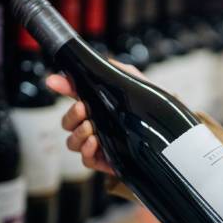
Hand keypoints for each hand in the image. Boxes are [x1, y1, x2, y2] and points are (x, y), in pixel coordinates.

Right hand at [46, 60, 146, 175]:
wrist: (169, 133)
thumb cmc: (152, 108)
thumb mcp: (136, 84)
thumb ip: (115, 72)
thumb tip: (94, 62)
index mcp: (98, 105)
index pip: (74, 95)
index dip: (61, 86)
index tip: (53, 82)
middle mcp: (96, 125)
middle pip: (67, 123)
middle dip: (71, 115)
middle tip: (82, 108)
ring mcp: (100, 144)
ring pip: (72, 142)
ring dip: (77, 134)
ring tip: (91, 128)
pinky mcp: (107, 161)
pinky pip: (86, 160)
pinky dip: (86, 151)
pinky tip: (95, 142)